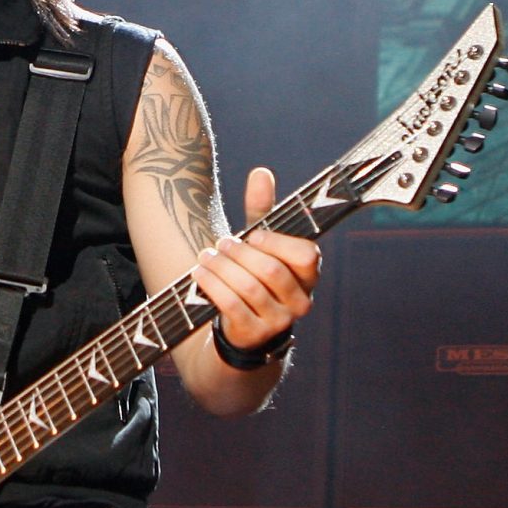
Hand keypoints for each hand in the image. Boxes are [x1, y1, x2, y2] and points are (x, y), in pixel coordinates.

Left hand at [194, 165, 319, 359]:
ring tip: (205, 256)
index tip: (253, 235)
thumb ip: (262, 211)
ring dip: (221, 268)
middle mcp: (301, 301)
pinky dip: (212, 286)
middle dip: (240, 253)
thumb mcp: (260, 245)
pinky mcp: (254, 335)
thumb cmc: (254, 276)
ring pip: (248, 288)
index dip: (277, 242)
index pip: (307, 256)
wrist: (241, 329)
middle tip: (221, 243)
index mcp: (309, 276)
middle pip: (271, 271)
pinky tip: (199, 274)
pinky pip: (231, 306)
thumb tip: (261, 172)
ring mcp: (279, 322)